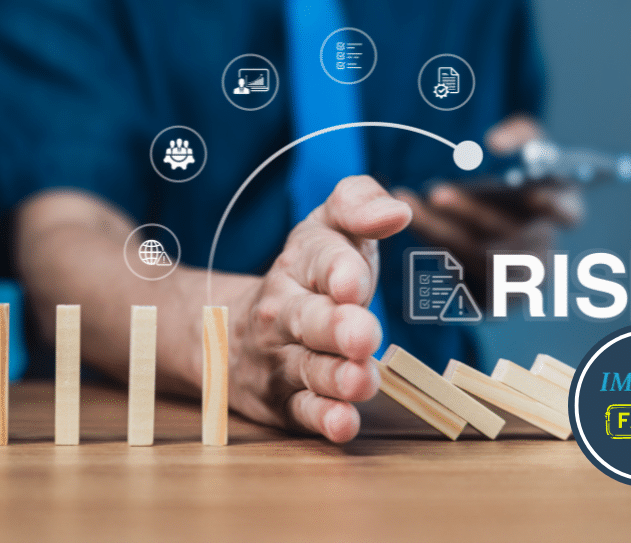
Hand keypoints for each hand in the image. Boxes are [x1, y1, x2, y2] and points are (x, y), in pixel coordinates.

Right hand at [226, 176, 411, 442]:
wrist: (231, 333)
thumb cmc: (307, 278)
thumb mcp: (326, 230)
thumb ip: (359, 205)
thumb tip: (398, 210)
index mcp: (299, 263)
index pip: (318, 260)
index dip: (338, 270)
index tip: (354, 282)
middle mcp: (284, 311)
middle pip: (309, 319)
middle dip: (336, 327)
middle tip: (362, 334)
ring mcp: (281, 359)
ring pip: (308, 369)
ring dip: (336, 378)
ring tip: (363, 380)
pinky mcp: (284, 403)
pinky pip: (302, 412)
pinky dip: (322, 420)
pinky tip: (343, 424)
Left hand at [393, 116, 584, 290]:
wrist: (489, 224)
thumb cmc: (515, 181)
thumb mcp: (527, 147)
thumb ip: (520, 134)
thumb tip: (495, 142)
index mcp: (563, 214)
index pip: (570, 214)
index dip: (556, 207)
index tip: (533, 193)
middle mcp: (546, 252)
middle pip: (512, 239)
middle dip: (472, 214)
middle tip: (437, 192)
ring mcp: (519, 283)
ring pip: (477, 258)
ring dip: (440, 231)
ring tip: (409, 204)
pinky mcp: (490, 303)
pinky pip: (459, 279)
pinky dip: (434, 249)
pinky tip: (412, 223)